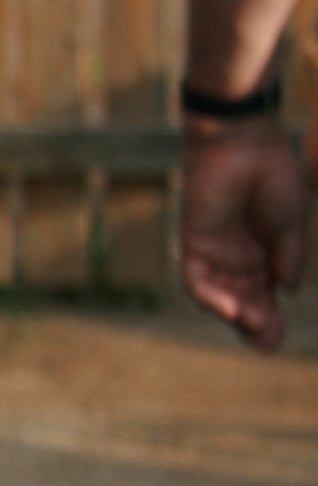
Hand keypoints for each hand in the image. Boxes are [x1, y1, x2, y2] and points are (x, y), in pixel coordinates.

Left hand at [179, 118, 308, 350]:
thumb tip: (287, 291)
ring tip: (255, 327)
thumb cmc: (273, 175)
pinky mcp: (193, 242)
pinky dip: (210, 297)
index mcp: (263, 252)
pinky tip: (231, 309)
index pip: (263, 294)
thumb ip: (289, 257)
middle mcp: (237, 256)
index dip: (270, 317)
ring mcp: (214, 251)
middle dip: (254, 324)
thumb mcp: (292, 223)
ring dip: (235, 315)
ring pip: (219, 295)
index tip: (277, 337)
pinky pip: (195, 279)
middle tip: (268, 342)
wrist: (245, 143)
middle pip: (242, 300)